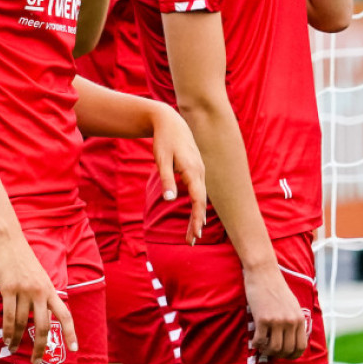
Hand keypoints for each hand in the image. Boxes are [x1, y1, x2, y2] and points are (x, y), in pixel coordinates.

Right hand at [0, 234, 76, 363]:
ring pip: (24, 322)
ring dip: (18, 339)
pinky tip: (6, 338)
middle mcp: (40, 291)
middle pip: (45, 325)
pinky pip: (9, 315)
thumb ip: (41, 293)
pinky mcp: (8, 288)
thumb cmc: (22, 258)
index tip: (74, 350)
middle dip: (41, 347)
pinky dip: (8, 330)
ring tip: (13, 349)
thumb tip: (40, 312)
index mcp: (50, 289)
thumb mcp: (39, 276)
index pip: (65, 315)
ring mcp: (25, 290)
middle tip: (37, 361)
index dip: (71, 333)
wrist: (8, 240)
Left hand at [150, 105, 206, 245]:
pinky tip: (195, 216)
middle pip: (201, 202)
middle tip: (192, 241)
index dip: (197, 217)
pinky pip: (198, 192)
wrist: (170, 122)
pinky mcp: (195, 170)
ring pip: (200, 198)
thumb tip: (169, 200)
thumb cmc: (164, 140)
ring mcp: (199, 171)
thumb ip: (166, 179)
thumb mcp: (161, 159)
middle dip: (197, 222)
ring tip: (193, 235)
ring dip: (197, 216)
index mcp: (192, 170)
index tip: (196, 233)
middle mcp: (199, 172)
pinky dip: (197, 206)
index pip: (198, 199)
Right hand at [243, 266, 306, 358]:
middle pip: (287, 350)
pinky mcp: (262, 319)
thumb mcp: (292, 304)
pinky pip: (260, 340)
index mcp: (299, 319)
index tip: (284, 355)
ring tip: (261, 346)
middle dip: (278, 354)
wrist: (263, 272)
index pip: (301, 347)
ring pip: (274, 348)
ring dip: (266, 350)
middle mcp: (290, 322)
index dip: (292, 355)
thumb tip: (292, 336)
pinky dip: (256, 344)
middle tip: (270, 351)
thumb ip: (294, 320)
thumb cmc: (276, 287)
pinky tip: (254, 340)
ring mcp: (277, 321)